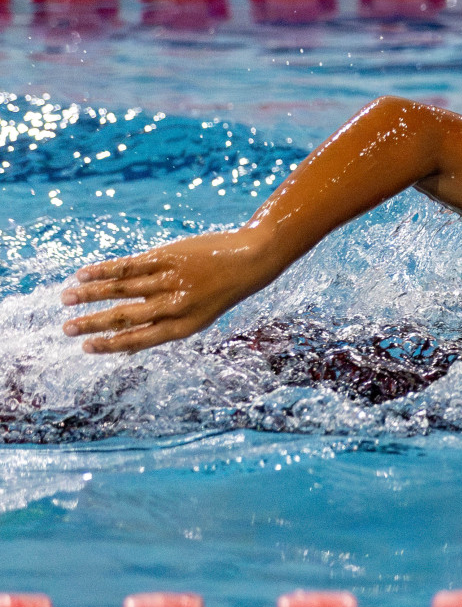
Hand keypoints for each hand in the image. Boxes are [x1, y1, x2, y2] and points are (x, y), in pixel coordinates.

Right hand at [62, 227, 282, 353]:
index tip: (85, 347)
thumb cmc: (220, 291)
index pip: (138, 340)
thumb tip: (128, 349)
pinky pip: (129, 265)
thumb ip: (165, 328)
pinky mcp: (168, 257)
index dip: (109, 345)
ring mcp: (170, 280)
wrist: (250, 261)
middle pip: (124, 317)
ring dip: (89, 294)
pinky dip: (104, 270)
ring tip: (65, 298)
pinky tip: (83, 274)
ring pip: (121, 289)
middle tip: (66, 329)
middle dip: (92, 324)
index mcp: (183, 327)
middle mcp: (175, 306)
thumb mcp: (198, 317)